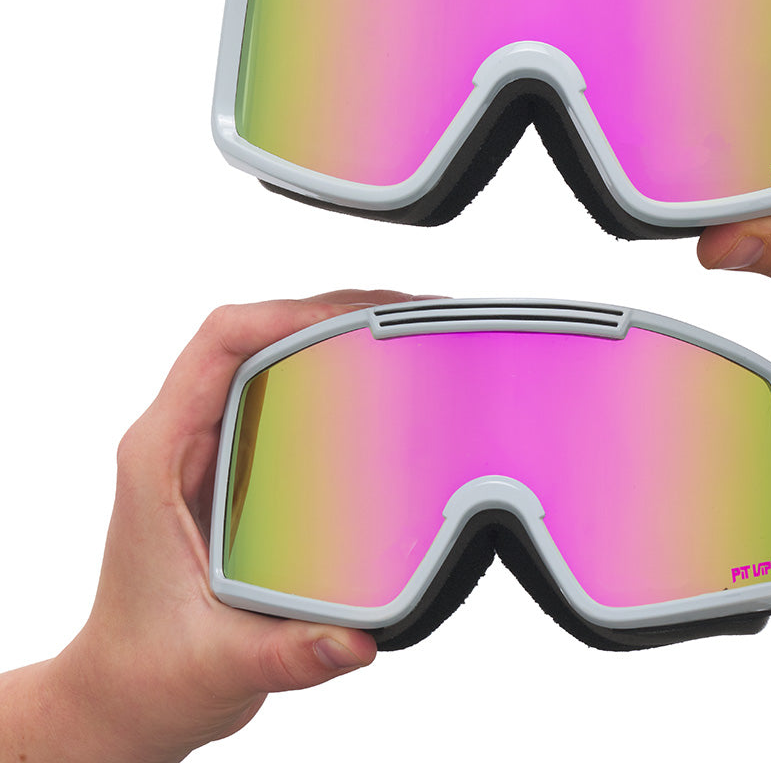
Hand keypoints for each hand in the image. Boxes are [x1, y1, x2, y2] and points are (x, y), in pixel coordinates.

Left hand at [3, 290, 414, 762]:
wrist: (132, 689)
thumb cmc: (150, 668)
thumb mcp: (216, 665)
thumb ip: (288, 657)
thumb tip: (356, 641)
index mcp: (162, 454)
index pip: (219, 344)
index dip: (287, 315)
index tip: (356, 319)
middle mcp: (187, 435)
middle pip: (257, 330)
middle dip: (334, 309)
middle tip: (410, 315)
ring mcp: (214, 441)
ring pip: (273, 348)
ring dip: (338, 329)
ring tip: (408, 328)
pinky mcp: (241, 458)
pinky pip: (287, 384)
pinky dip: (337, 366)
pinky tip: (384, 377)